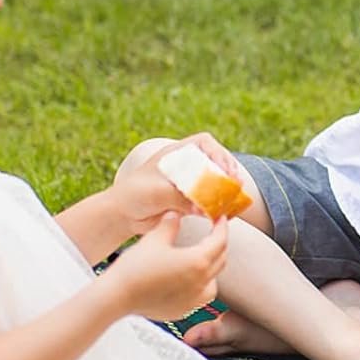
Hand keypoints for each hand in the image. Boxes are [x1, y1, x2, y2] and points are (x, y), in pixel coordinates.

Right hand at [106, 213, 227, 320]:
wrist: (117, 296)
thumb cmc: (135, 267)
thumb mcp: (154, 239)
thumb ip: (170, 225)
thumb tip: (175, 214)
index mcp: (198, 261)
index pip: (220, 240)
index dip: (221, 227)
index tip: (220, 218)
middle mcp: (201, 282)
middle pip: (221, 259)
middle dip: (220, 244)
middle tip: (213, 233)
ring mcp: (193, 299)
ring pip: (214, 280)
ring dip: (213, 267)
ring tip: (203, 256)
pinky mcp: (183, 310)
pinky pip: (202, 296)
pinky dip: (202, 285)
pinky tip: (191, 279)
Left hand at [112, 133, 245, 234]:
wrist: (122, 216)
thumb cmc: (133, 196)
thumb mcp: (156, 192)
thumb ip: (180, 196)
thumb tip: (202, 207)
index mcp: (176, 154)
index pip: (204, 143)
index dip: (218, 152)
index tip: (225, 168)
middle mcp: (185, 166)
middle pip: (215, 161)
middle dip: (228, 172)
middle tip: (237, 185)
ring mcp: (189, 183)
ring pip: (216, 181)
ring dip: (227, 189)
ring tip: (235, 199)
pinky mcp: (190, 201)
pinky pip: (210, 200)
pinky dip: (219, 205)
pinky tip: (225, 212)